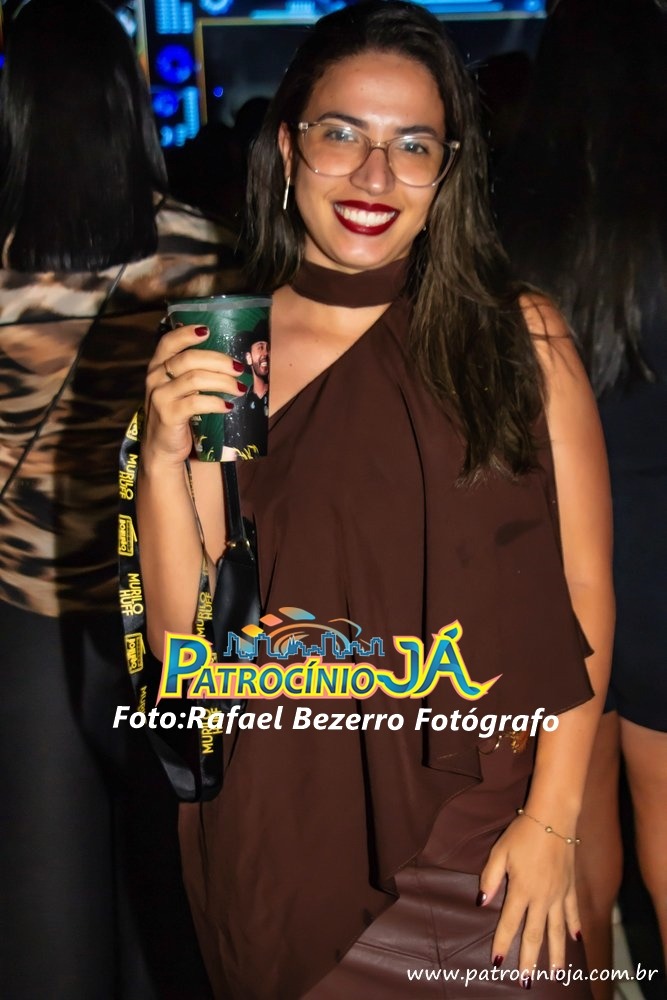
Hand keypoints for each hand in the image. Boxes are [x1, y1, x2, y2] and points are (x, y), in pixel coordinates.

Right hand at [143, 324, 245, 468]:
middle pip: (189, 359)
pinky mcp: (168, 415)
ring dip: (222, 382)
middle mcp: (155, 378)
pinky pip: (196, 403)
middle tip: (238, 368)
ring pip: (195, 379)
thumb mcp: (179, 389)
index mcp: (157, 366)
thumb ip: (192, 373)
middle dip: (218, 361)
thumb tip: (231, 362)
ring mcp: (160, 396)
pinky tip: (228, 406)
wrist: (162, 448)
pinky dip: (215, 403)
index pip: (168, 342)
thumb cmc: (177, 414)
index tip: (208, 330)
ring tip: (239, 388)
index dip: (187, 333)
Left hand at [479, 813, 580, 982]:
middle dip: (530, 960)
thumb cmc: (522, 833)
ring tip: (555, 974)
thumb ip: (490, 877)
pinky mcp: (570, 887)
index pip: (509, 923)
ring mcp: (558, 894)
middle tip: (527, 982)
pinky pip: (573, 912)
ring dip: (556, 954)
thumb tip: (481, 901)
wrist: (553, 818)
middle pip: (535, 935)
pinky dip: (575, 928)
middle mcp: (542, 897)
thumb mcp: (499, 851)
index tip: (498, 963)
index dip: (502, 944)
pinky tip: (577, 941)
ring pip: (557, 930)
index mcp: (521, 890)